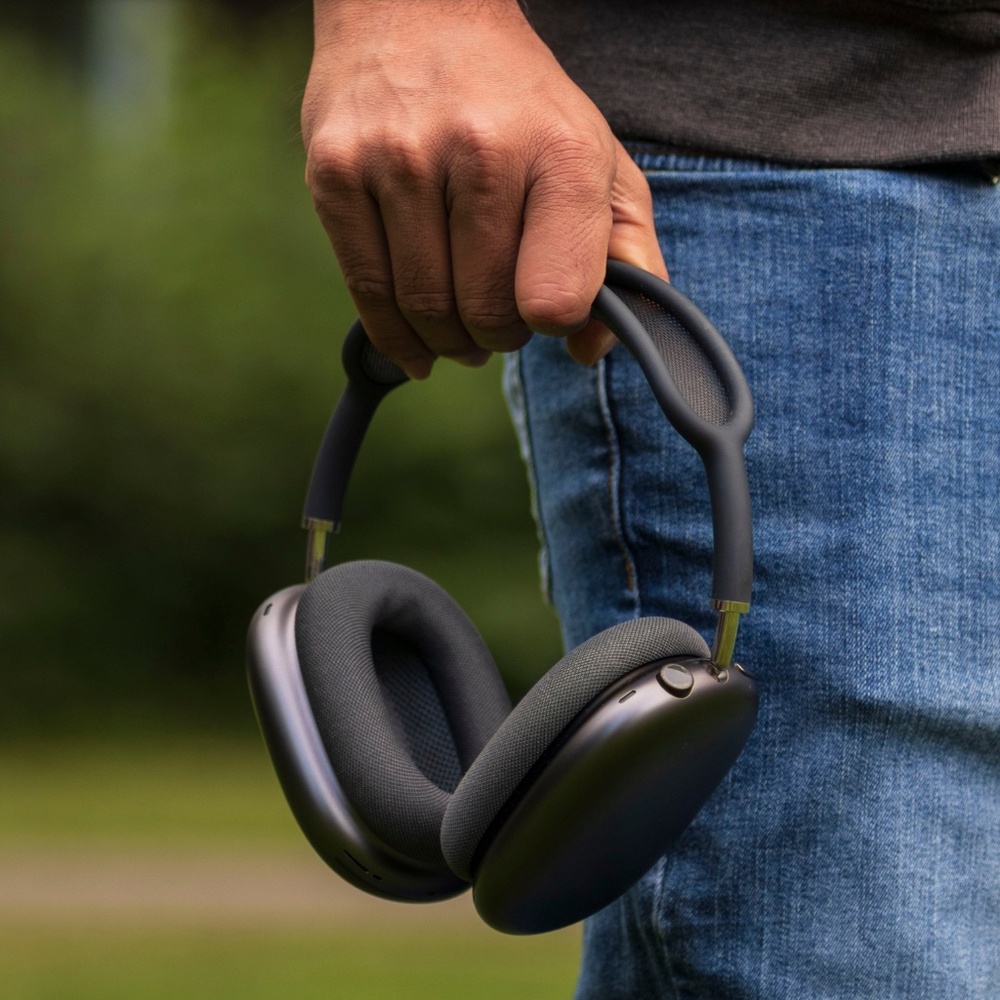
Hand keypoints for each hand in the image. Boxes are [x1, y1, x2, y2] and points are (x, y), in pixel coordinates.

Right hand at [303, 0, 666, 377]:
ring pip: (425, 311)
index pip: (555, 300)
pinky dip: (395, 336)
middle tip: (498, 319)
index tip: (542, 307)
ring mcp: (397, 161)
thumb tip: (589, 350)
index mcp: (559, 152)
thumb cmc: (520, 110)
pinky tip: (417, 344)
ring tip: (461, 327)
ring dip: (448, 339)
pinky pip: (366, 294)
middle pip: (485, 313)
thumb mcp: (601, 165)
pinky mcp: (333, 174)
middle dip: (497, 335)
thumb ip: (628, 261)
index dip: (552, 323)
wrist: (417, 13)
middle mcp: (478, 150)